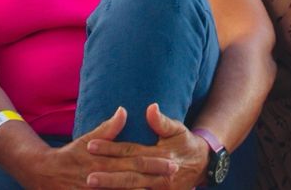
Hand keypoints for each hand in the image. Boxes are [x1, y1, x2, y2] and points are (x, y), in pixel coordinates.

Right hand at [25, 108, 174, 189]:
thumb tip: (123, 110)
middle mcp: (102, 176)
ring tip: (164, 188)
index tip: (172, 160)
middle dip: (155, 178)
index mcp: (104, 160)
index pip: (134, 160)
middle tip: (175, 173)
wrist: (45, 174)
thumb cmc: (70, 155)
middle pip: (134, 178)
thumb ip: (108, 128)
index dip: (153, 162)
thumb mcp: (87, 139)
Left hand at [84, 104, 208, 188]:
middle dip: (108, 175)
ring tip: (94, 186)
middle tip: (87, 176)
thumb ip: (162, 122)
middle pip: (130, 175)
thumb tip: (151, 107)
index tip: (91, 146)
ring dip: (114, 188)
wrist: (203, 165)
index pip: (131, 151)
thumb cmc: (185, 144)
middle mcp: (161, 175)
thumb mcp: (177, 129)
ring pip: (134, 189)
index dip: (111, 148)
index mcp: (162, 156)